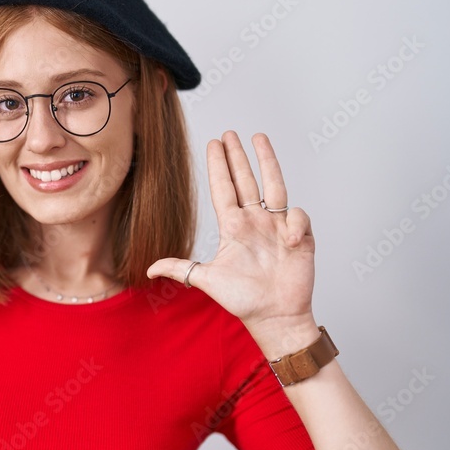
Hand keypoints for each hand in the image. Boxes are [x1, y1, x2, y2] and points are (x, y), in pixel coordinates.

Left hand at [147, 131, 317, 354]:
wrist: (274, 317)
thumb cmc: (243, 300)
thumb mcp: (206, 279)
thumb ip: (180, 268)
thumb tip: (149, 268)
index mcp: (233, 227)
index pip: (224, 188)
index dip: (219, 166)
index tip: (214, 143)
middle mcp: (254, 222)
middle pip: (246, 180)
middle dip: (238, 156)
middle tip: (230, 132)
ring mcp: (277, 227)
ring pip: (274, 186)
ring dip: (267, 162)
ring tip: (259, 137)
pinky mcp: (300, 237)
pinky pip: (297, 218)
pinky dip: (294, 223)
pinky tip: (288, 239)